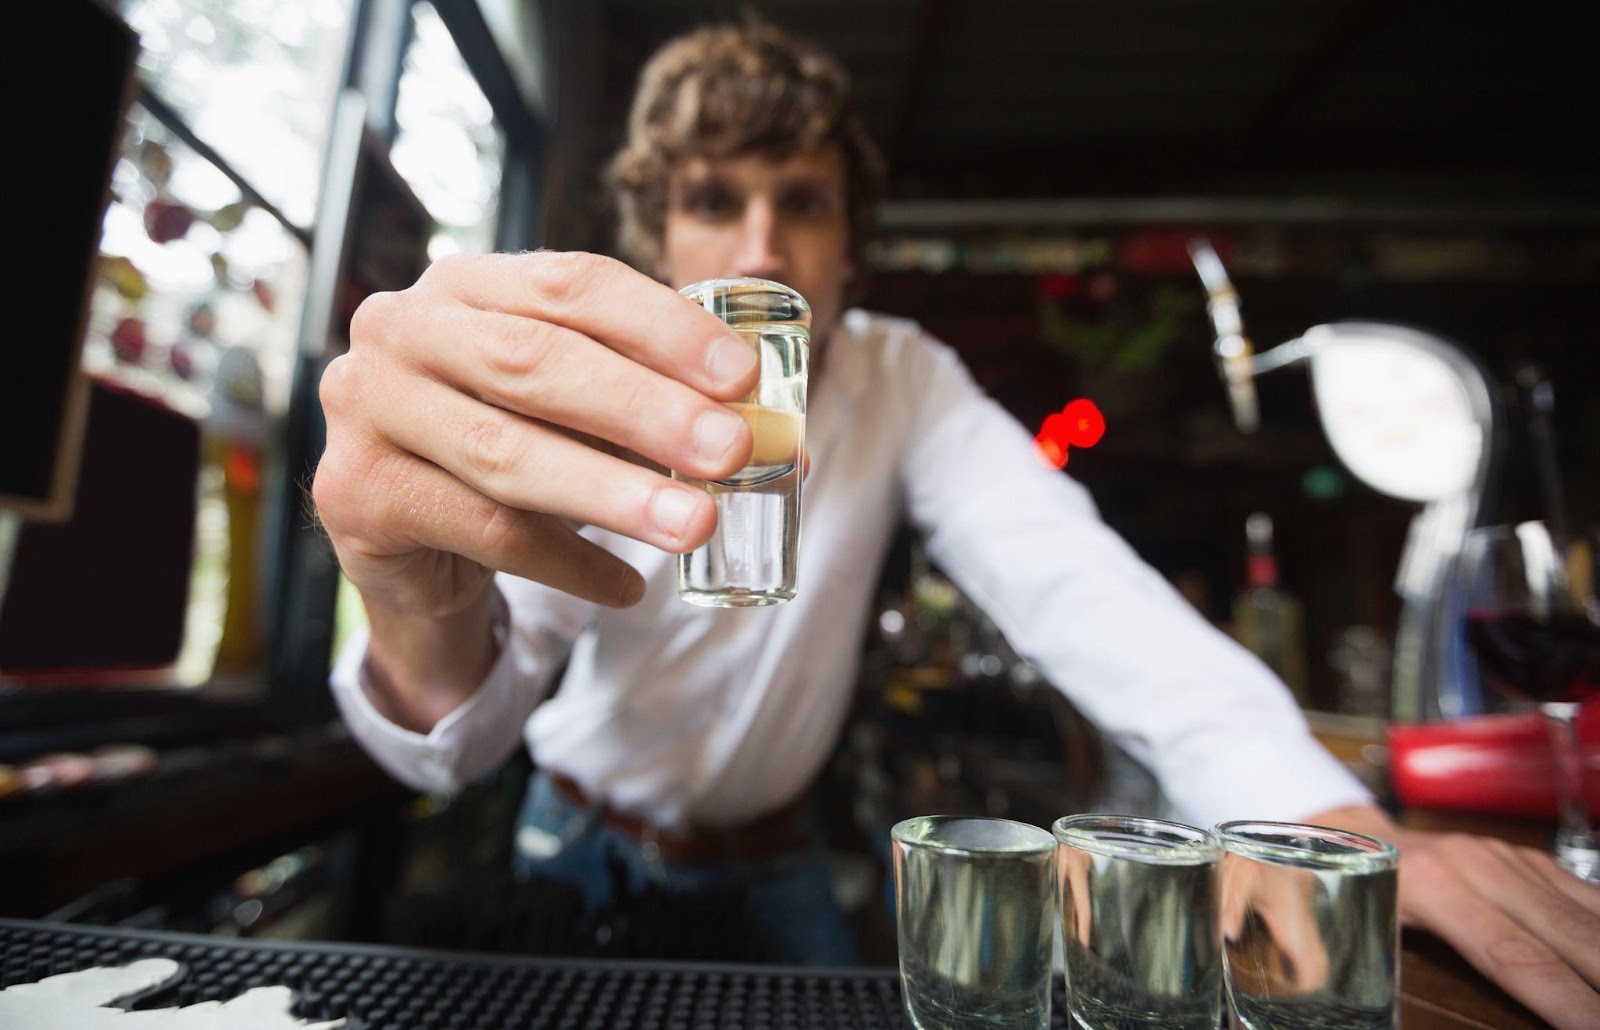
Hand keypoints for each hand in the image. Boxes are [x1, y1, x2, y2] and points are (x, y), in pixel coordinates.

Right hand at [313, 251, 759, 615]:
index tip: (742, 375)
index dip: (661, 326)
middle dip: (644, 408)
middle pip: (534, 362)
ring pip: (505, 453)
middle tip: (731, 448)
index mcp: (467, 283)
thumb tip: (781, 441)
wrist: (409, 537)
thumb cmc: (510, 447)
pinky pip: (481, 531)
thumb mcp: (583, 413)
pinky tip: (628, 586)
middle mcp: (401, 327)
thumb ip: (660, 407)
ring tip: (696, 524)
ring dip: (614, 494)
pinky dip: (568, 563)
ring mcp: (364, 406)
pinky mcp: (353, 491)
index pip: (572, 283)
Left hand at [1312, 804, 1599, 1028]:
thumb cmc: (1326, 874)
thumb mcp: (1300, 905)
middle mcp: (1481, 866)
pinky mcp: (1530, 863)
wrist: (1345, 824)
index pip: (1516, 956)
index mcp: (1432, 883)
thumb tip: (1293, 968)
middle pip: (1572, 937)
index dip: (1565, 1001)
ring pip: (1590, 915)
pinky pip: (1587, 899)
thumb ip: (1300, 939)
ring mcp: (1511, 860)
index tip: (1592, 1029)